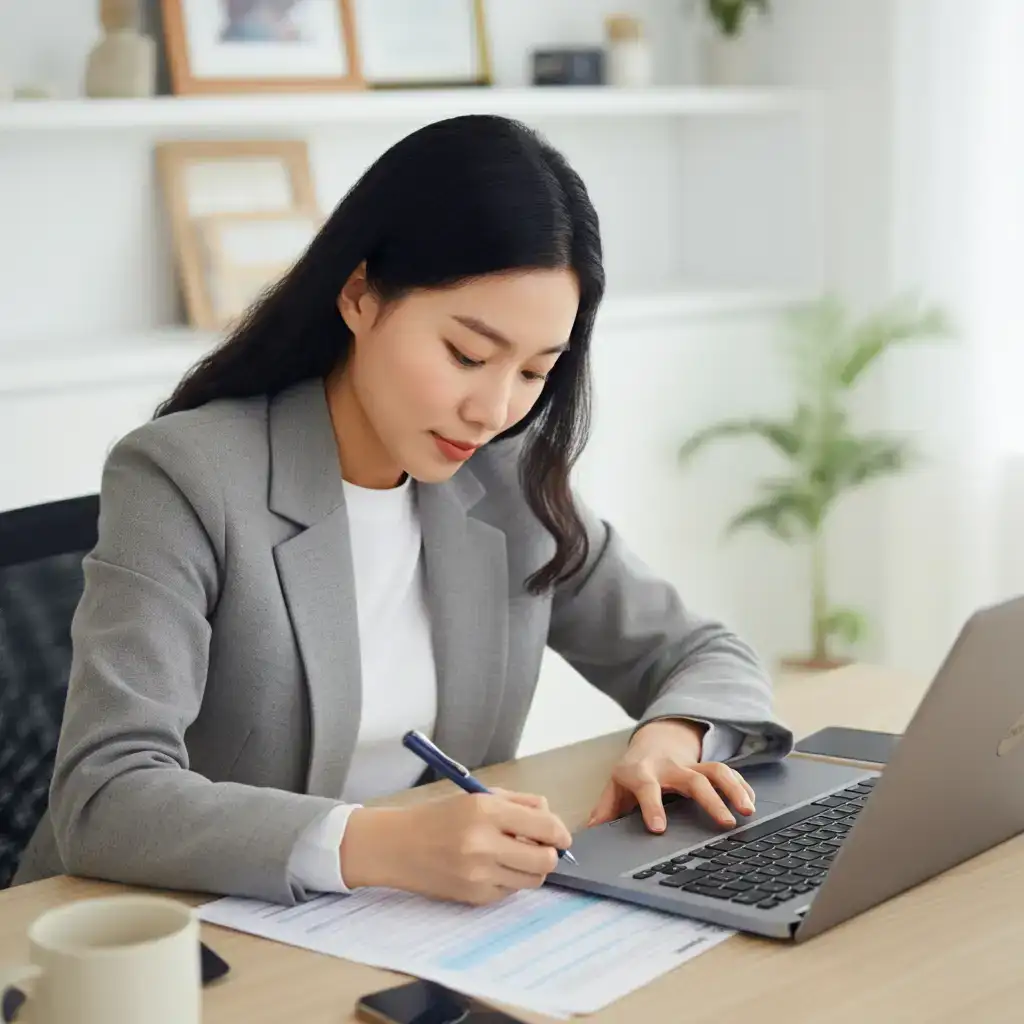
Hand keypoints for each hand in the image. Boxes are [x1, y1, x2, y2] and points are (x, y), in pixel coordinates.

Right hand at [340, 788, 572, 904]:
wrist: (397, 846)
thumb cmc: (438, 816)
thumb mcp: (477, 797)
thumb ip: (518, 804)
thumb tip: (551, 817)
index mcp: (485, 810)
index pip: (544, 826)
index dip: (560, 832)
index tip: (561, 835)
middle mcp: (483, 843)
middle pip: (545, 859)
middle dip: (550, 853)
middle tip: (540, 847)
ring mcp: (478, 874)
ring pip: (533, 879)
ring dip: (532, 868)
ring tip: (515, 856)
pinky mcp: (474, 896)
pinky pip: (510, 891)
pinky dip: (510, 880)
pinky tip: (492, 867)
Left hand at [586, 719, 755, 832]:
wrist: (653, 742)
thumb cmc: (632, 773)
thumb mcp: (615, 788)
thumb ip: (604, 810)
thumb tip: (589, 834)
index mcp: (641, 773)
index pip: (646, 787)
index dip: (652, 806)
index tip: (660, 828)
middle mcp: (668, 767)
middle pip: (692, 779)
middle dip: (709, 800)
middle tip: (725, 823)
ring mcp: (691, 765)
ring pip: (716, 771)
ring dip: (733, 789)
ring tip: (747, 811)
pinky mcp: (707, 766)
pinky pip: (729, 772)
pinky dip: (742, 786)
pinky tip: (751, 803)